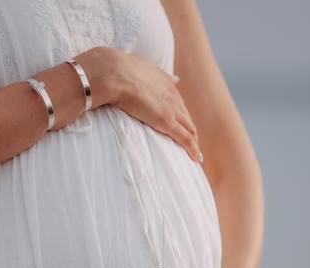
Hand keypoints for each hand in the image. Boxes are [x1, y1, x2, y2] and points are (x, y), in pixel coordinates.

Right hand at [97, 47, 202, 162]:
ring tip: (196, 153)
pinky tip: (196, 159)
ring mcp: (170, 109)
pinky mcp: (167, 122)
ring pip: (189, 128)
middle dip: (190, 129)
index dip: (180, 114)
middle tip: (192, 142)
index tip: (181, 124)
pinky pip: (185, 139)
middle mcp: (171, 95)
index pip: (176, 102)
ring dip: (193, 141)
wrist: (113, 73)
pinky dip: (193, 149)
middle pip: (186, 116)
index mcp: (163, 82)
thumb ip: (145, 72)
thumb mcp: (132, 68)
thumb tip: (155, 75)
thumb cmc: (115, 70)